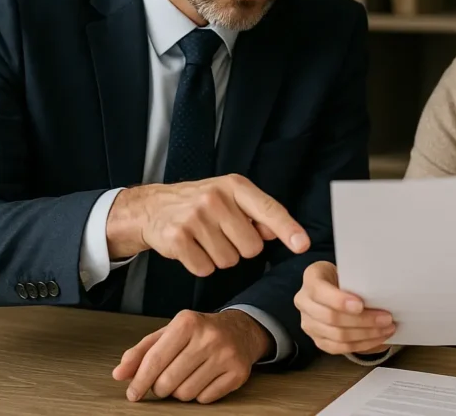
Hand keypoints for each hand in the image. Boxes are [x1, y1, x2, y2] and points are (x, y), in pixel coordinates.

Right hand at [105, 174, 309, 275]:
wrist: (152, 207)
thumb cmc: (199, 204)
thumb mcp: (229, 198)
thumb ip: (256, 214)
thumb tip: (274, 232)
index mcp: (234, 186)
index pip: (268, 209)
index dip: (288, 229)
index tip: (302, 245)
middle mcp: (216, 198)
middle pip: (252, 247)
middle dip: (240, 248)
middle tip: (221, 234)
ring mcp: (196, 218)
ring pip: (229, 261)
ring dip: (219, 257)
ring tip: (204, 239)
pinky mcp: (178, 238)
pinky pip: (205, 269)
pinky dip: (201, 265)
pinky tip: (191, 248)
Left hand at [112, 309, 268, 402]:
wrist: (240, 330)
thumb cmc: (199, 332)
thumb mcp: (169, 333)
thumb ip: (142, 351)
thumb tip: (119, 373)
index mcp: (187, 322)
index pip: (155, 360)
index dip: (139, 381)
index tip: (133, 393)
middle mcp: (209, 336)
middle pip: (168, 381)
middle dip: (160, 387)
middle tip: (165, 381)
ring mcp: (226, 355)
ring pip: (186, 394)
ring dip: (180, 392)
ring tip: (186, 377)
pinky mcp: (238, 372)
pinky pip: (206, 399)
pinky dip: (200, 395)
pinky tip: (204, 379)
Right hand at [294, 261, 396, 354]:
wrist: (332, 286)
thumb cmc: (344, 277)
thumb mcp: (348, 269)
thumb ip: (356, 280)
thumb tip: (381, 295)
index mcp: (311, 278)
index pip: (320, 292)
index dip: (340, 301)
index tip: (361, 305)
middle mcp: (304, 302)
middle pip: (331, 317)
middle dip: (363, 320)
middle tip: (386, 318)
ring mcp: (308, 323)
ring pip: (337, 336)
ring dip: (366, 335)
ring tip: (386, 329)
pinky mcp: (317, 340)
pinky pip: (339, 348)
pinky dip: (361, 345)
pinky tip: (377, 339)